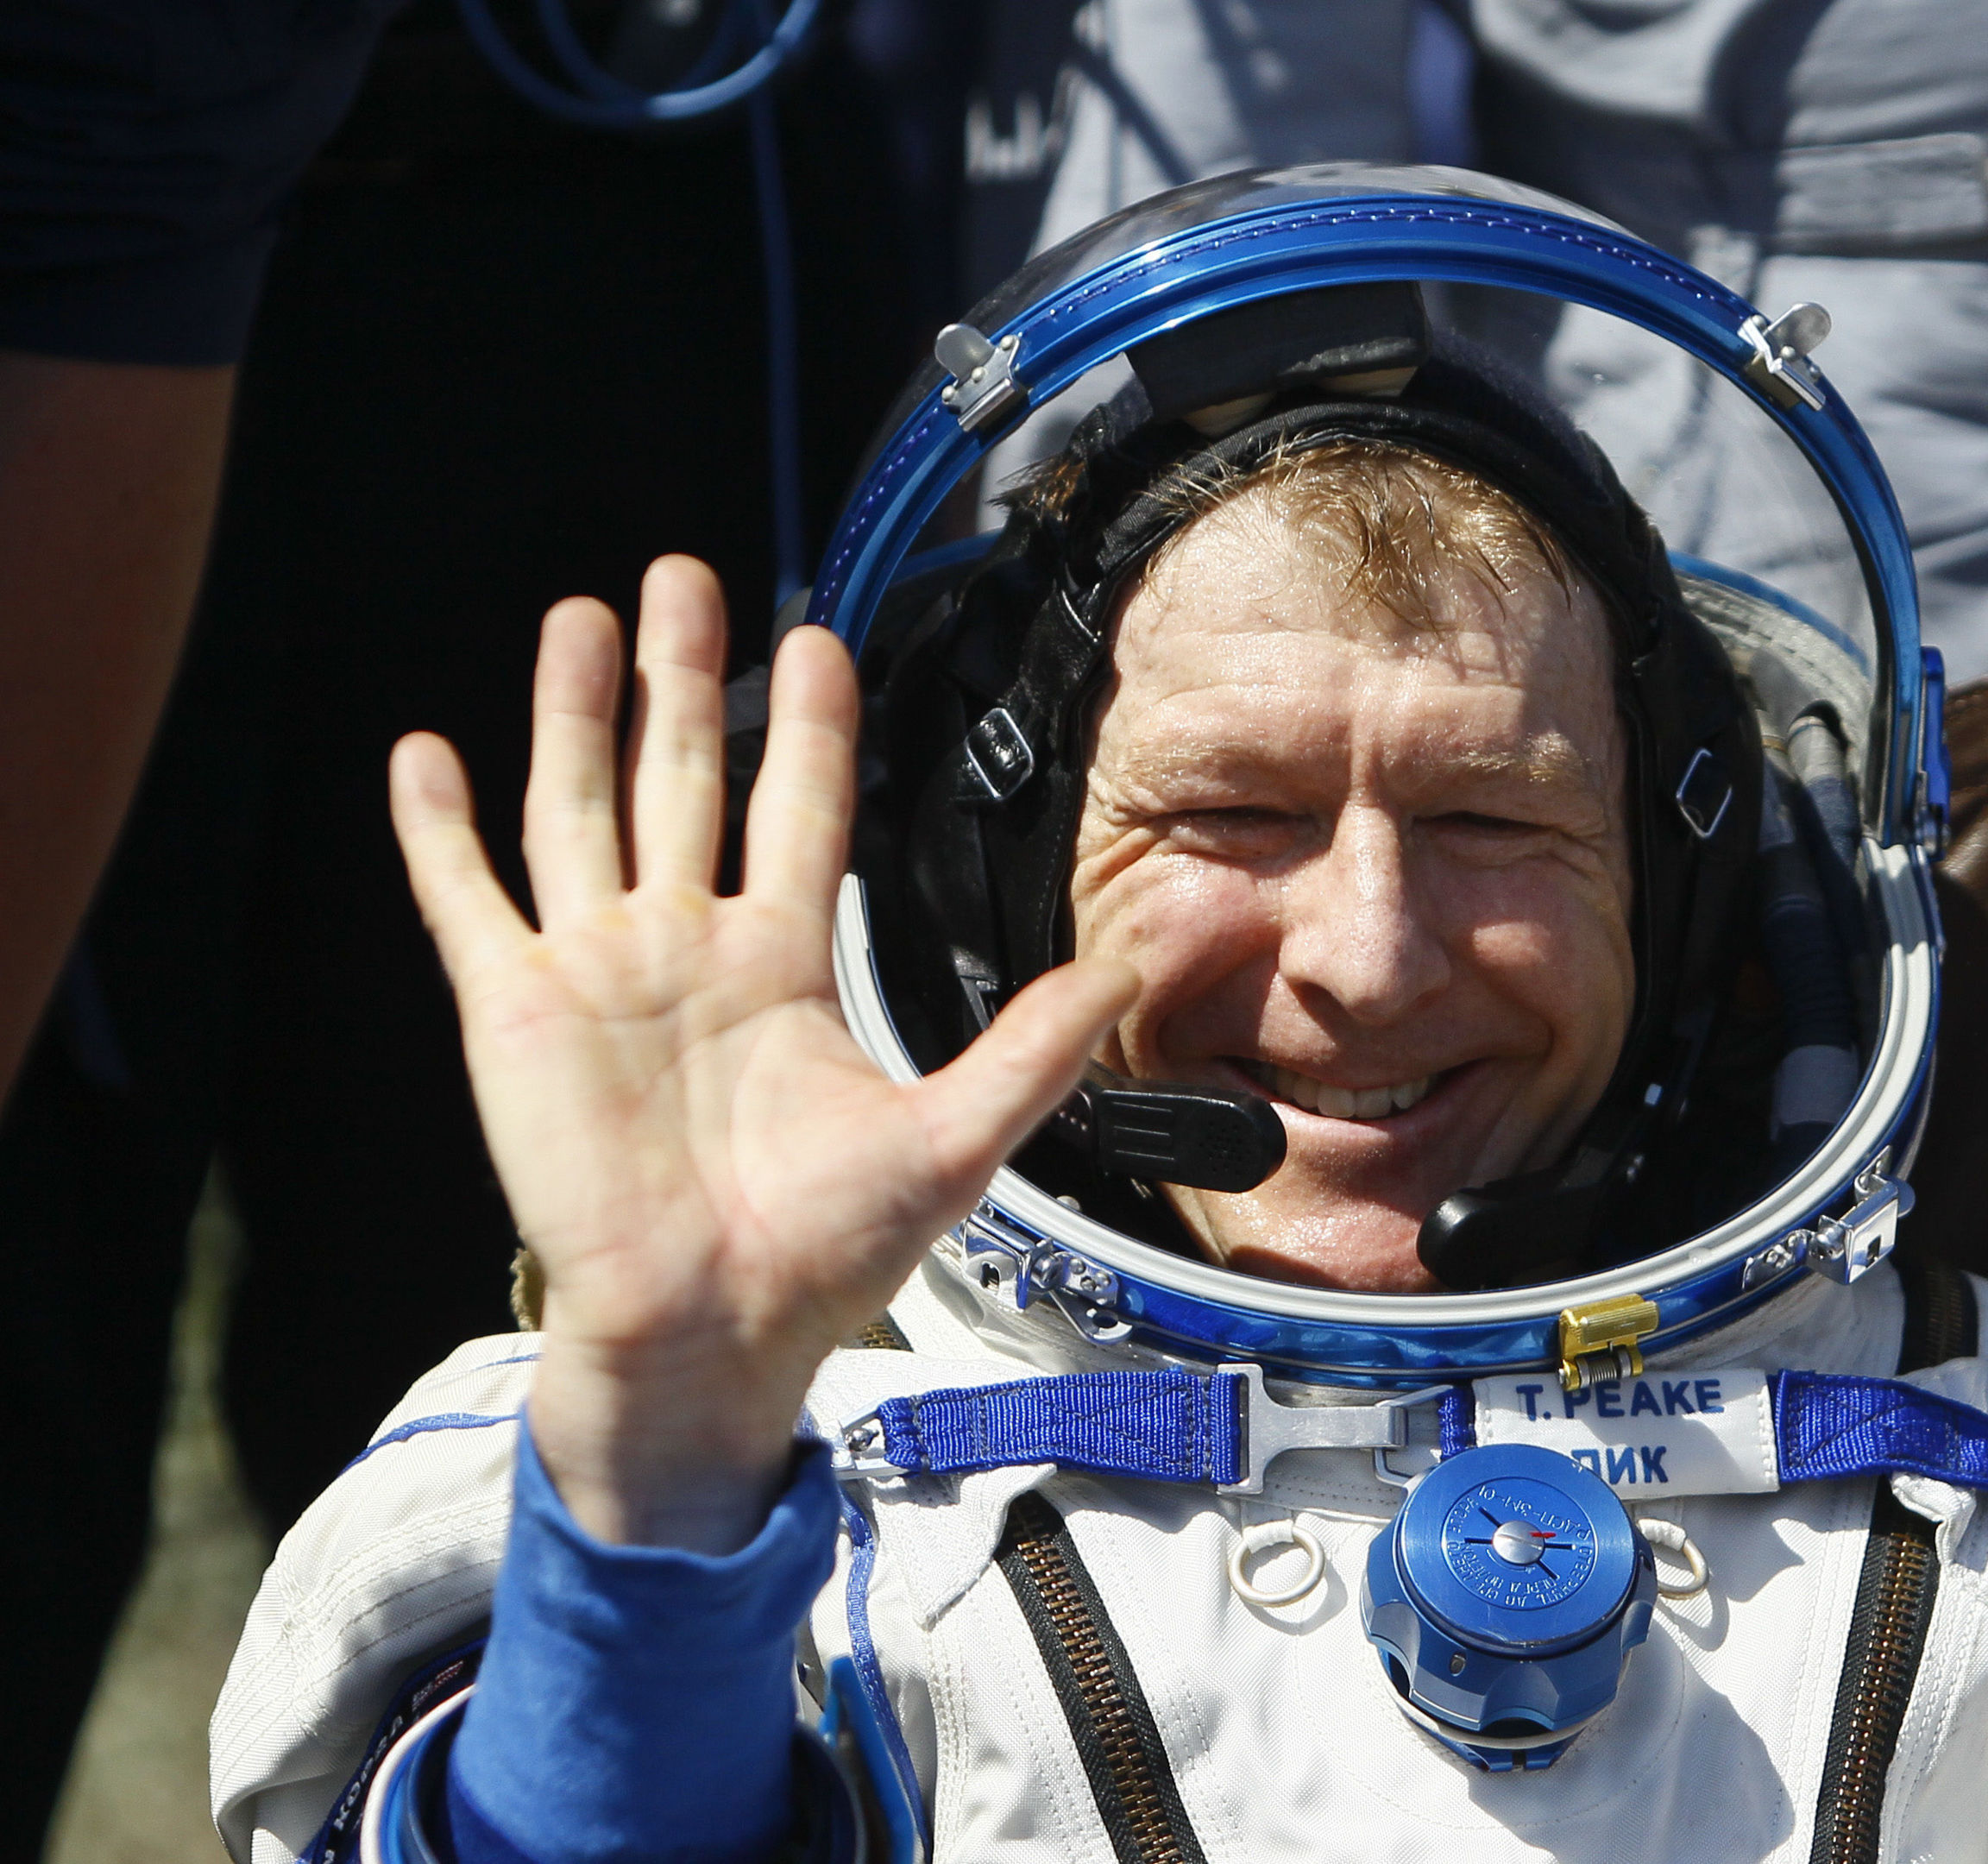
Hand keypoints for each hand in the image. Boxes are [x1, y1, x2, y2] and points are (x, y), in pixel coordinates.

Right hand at [389, 557, 1134, 1550]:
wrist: (714, 1335)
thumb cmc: (824, 1254)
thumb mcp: (955, 1134)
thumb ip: (1037, 1040)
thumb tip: (1138, 963)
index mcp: (782, 966)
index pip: (799, 807)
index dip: (808, 723)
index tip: (814, 635)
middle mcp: (687, 949)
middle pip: (685, 776)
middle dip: (685, 676)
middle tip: (684, 577)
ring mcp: (596, 971)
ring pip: (579, 807)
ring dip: (575, 713)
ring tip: (580, 617)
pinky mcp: (515, 1010)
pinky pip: (471, 899)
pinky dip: (439, 828)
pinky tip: (423, 751)